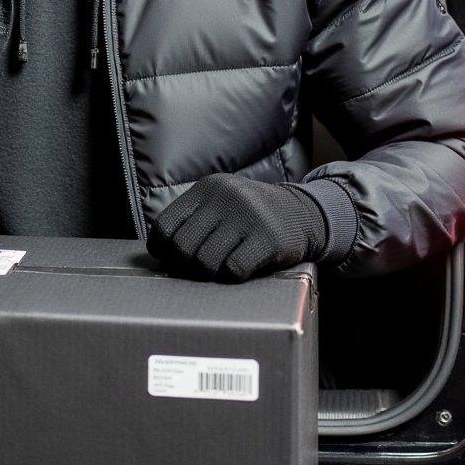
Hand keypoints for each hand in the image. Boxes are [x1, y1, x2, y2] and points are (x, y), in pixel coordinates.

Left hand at [147, 174, 327, 281]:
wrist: (302, 212)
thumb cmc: (251, 215)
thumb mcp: (221, 202)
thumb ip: (195, 218)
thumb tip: (162, 252)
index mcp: (206, 189)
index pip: (165, 224)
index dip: (162, 249)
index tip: (170, 259)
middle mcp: (224, 198)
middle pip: (182, 247)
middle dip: (185, 267)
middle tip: (195, 271)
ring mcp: (247, 217)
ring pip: (206, 261)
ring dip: (209, 274)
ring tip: (218, 271)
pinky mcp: (268, 238)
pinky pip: (234, 269)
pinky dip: (233, 276)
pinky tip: (241, 269)